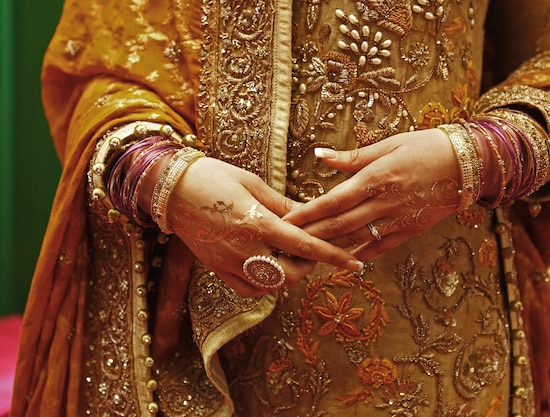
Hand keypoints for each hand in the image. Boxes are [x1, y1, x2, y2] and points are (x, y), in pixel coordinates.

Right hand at [159, 157, 362, 296]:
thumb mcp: (254, 184)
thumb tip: (313, 213)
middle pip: (290, 274)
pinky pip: (249, 289)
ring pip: (271, 285)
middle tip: (312, 250)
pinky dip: (266, 283)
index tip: (355, 263)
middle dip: (309, 266)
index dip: (333, 255)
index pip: (304, 245)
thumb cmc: (214, 177)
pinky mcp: (216, 269)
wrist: (170, 188)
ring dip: (287, 274)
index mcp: (257, 222)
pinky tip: (268, 266)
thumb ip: (284, 204)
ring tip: (289, 254)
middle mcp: (244, 248)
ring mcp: (228, 262)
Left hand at [283, 129, 460, 259]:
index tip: (287, 220)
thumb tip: (320, 155)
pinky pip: (380, 247)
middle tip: (287, 244)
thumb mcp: (388, 144)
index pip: (333, 201)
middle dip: (311, 235)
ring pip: (357, 239)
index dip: (308, 213)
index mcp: (375, 179)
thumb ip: (352, 157)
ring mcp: (397, 220)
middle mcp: (383, 203)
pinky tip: (344, 261)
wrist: (467, 164)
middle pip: (340, 225)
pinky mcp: (409, 230)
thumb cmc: (425, 147)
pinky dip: (361, 255)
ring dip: (330, 249)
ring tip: (307, 255)